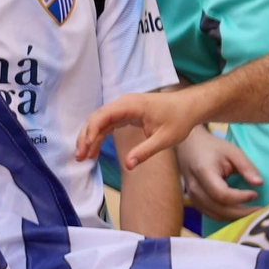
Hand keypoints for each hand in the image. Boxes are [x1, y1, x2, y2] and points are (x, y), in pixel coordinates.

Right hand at [75, 90, 198, 168]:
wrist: (188, 107)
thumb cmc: (179, 120)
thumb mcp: (165, 139)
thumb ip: (145, 151)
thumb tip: (128, 165)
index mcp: (130, 105)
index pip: (103, 116)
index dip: (91, 132)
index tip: (86, 148)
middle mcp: (122, 103)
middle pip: (96, 118)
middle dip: (85, 137)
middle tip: (79, 156)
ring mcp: (122, 107)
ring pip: (99, 121)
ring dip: (90, 137)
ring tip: (84, 155)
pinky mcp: (124, 113)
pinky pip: (107, 123)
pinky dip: (99, 135)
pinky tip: (94, 148)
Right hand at [176, 127, 263, 223]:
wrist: (188, 146)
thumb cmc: (212, 147)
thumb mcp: (232, 152)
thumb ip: (246, 167)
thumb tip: (259, 184)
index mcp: (203, 172)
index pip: (221, 194)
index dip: (240, 198)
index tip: (255, 194)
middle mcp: (194, 187)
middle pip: (218, 208)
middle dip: (242, 212)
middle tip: (260, 210)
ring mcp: (191, 196)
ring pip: (215, 215)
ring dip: (235, 217)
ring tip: (252, 213)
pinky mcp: (194, 201)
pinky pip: (211, 214)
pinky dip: (227, 217)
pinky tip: (239, 212)